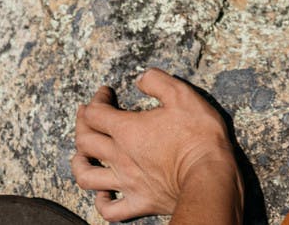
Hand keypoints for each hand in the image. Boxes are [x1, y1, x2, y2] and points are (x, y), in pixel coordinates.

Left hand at [72, 68, 241, 221]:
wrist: (209, 176)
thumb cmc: (197, 134)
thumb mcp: (182, 94)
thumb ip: (157, 81)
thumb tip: (141, 78)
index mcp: (127, 129)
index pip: (96, 112)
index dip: (97, 99)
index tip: (105, 91)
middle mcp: (120, 157)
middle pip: (85, 141)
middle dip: (81, 123)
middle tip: (86, 114)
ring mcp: (126, 183)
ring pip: (87, 177)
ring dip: (78, 163)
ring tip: (80, 155)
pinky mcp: (138, 203)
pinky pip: (109, 210)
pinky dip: (101, 202)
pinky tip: (103, 194)